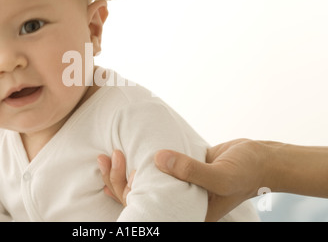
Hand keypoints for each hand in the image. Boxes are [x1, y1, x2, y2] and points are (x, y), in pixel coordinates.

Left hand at [99, 139, 267, 220]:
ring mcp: (176, 186)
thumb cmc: (245, 171)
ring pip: (142, 184)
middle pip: (139, 197)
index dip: (127, 194)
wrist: (260, 159)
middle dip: (117, 181)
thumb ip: (190, 169)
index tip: (120, 172)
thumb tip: (158, 159)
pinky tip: (124, 156)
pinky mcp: (179, 170)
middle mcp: (177, 201)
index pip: (146, 210)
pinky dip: (138, 164)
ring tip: (108, 156)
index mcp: (184, 211)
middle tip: (107, 158)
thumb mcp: (220, 175)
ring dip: (122, 173)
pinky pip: (154, 170)